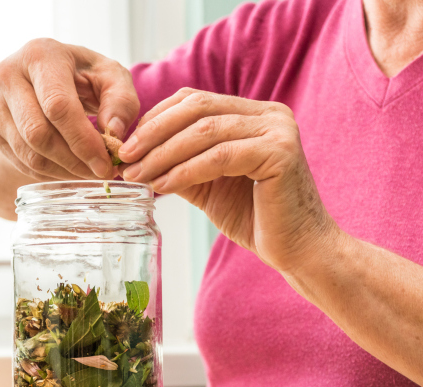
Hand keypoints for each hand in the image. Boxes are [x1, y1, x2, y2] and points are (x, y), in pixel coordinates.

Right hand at [0, 38, 139, 180]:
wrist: (44, 77)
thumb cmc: (82, 74)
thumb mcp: (110, 76)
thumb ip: (120, 100)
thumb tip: (113, 132)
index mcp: (39, 56)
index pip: (57, 106)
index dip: (82, 140)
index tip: (105, 163)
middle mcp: (8, 77)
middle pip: (38, 133)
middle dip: (73, 160)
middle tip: (100, 173)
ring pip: (28, 153)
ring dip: (63, 171)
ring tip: (89, 172)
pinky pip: (22, 162)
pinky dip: (50, 174)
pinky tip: (71, 170)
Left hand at [119, 88, 338, 272]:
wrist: (298, 250)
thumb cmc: (254, 217)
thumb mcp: (207, 183)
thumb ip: (179, 163)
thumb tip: (134, 155)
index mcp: (253, 113)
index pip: (193, 100)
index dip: (155, 119)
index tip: (125, 145)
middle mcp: (269, 113)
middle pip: (196, 107)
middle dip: (153, 133)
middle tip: (124, 157)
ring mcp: (278, 130)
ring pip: (204, 131)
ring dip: (163, 154)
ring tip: (136, 175)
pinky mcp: (280, 153)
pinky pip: (219, 157)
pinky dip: (185, 170)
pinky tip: (162, 186)